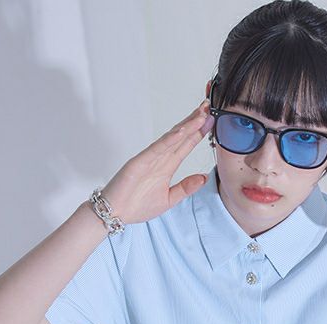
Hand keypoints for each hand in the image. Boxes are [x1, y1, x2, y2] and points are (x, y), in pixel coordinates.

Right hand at [101, 100, 214, 223]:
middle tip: (207, 107)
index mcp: (167, 167)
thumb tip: (204, 178)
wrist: (116, 213)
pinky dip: (169, 139)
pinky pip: (157, 148)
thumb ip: (185, 188)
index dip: (198, 133)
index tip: (210, 122)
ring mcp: (150, 158)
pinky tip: (181, 131)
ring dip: (186, 126)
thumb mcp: (169, 199)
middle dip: (194, 122)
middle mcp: (160, 159)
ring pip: (171, 138)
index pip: (185, 146)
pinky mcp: (140, 162)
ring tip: (200, 115)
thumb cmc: (137, 206)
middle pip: (180, 136)